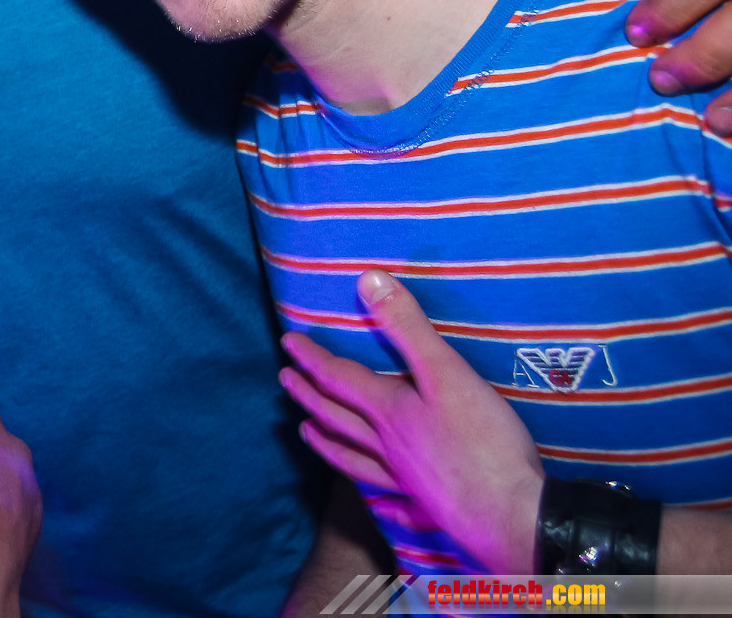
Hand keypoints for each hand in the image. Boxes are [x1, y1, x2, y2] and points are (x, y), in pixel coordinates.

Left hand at [279, 271, 543, 573]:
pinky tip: (381, 506)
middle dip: (309, 395)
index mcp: (389, 412)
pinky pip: (400, 505)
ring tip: (306, 432)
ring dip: (328, 442)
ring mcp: (407, 481)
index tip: (288, 343)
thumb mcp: (446, 372)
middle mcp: (388, 447)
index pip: (339, 379)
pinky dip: (386, 503)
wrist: (512, 514)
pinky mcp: (431, 508)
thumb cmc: (481, 442)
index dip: (312, 358)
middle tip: (284, 381)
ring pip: (355, 459)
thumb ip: (407, 327)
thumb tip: (368, 282)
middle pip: (338, 418)